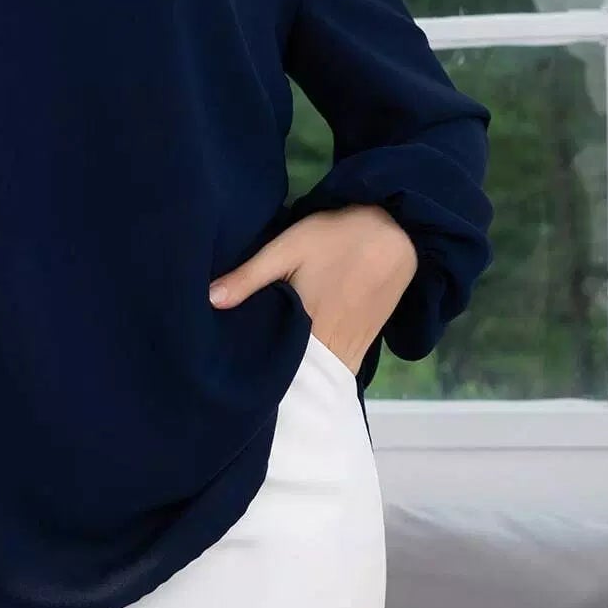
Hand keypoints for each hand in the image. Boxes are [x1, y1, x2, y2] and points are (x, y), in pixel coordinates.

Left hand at [208, 203, 416, 373]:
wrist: (397, 230)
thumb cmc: (336, 237)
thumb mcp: (287, 247)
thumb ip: (250, 276)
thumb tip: (210, 301)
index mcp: (309, 328)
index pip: (279, 369)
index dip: (257, 373)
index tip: (236, 373)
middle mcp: (334, 347)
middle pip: (300, 377)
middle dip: (276, 376)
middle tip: (247, 371)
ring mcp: (355, 347)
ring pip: (322, 375)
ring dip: (301, 374)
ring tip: (271, 365)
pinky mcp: (368, 341)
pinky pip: (340, 364)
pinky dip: (322, 366)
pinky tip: (302, 355)